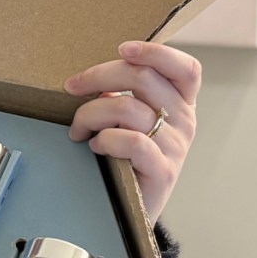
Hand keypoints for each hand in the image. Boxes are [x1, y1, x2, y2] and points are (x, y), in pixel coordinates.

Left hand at [63, 41, 199, 223]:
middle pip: (143, 77)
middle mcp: (185, 121)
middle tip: (71, 87)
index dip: (155, 52)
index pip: (185, 68)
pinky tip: (95, 146)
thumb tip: (95, 81)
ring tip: (78, 130)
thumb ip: (122, 96)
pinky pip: (130, 141)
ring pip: (126, 107)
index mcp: (181, 103)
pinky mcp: (163, 171)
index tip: (122, 48)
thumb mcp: (128, 122)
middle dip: (98, 76)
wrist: (133, 210)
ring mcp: (176, 147)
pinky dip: (104, 139)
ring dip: (90, 113)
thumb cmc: (125, 158)